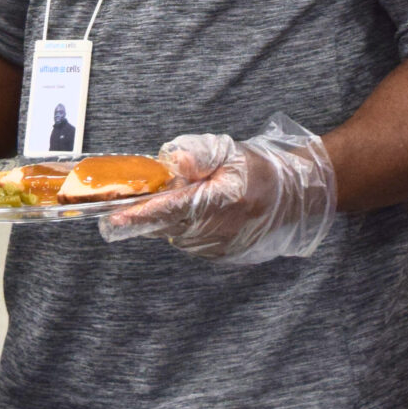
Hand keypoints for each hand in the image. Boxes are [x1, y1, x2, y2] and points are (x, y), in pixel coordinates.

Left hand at [98, 116, 335, 263]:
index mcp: (222, 200)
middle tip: (141, 195)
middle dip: (149, 212)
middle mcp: (220, 230)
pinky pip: (189, 242)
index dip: (140, 213)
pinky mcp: (221, 257)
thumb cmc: (259, 170)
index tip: (112, 218)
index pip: (171, 208)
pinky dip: (184, 227)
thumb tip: (171, 162)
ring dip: (170, 218)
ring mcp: (220, 248)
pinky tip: (200, 212)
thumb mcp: (230, 151)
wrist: (295, 198)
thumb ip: (198, 153)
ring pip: (174, 234)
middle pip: (165, 225)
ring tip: (190, 197)